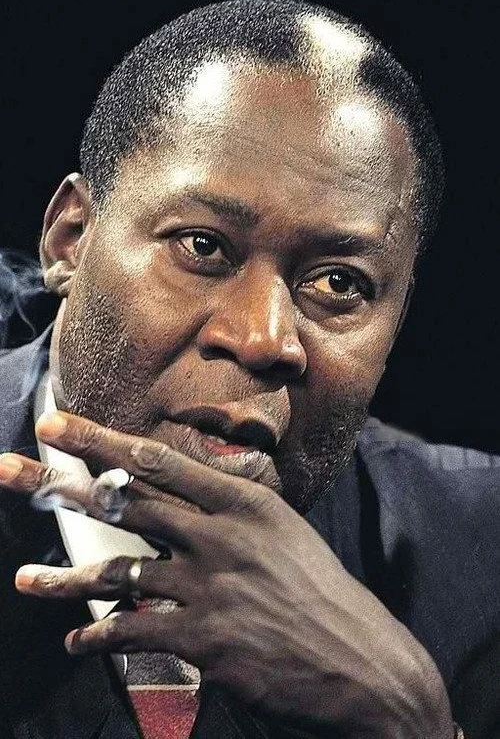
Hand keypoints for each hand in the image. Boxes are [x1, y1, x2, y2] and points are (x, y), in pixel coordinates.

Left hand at [0, 411, 453, 737]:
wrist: (362, 663)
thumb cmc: (320, 594)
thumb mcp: (283, 534)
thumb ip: (231, 512)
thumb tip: (185, 497)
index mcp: (244, 503)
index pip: (159, 461)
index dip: (101, 442)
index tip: (59, 427)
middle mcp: (222, 535)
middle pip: (126, 501)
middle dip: (60, 483)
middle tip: (11, 469)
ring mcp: (210, 587)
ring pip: (117, 571)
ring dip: (64, 579)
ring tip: (25, 580)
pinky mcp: (204, 640)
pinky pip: (133, 631)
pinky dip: (99, 636)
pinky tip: (78, 640)